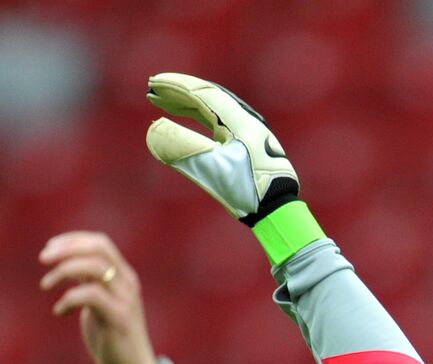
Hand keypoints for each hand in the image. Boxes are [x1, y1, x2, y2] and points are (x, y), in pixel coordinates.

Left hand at [39, 232, 161, 363]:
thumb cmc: (113, 338)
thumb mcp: (101, 303)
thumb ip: (91, 283)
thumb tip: (67, 264)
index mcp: (124, 278)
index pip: (101, 243)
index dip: (72, 240)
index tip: (50, 249)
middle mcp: (128, 284)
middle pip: (98, 249)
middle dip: (66, 249)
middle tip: (42, 260)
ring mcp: (126, 301)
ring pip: (94, 267)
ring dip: (63, 271)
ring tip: (45, 285)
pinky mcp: (119, 319)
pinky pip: (90, 295)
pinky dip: (68, 299)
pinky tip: (59, 312)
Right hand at [145, 73, 299, 224]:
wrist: (277, 209)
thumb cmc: (248, 190)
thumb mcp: (213, 169)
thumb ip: (184, 148)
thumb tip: (154, 127)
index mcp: (241, 122)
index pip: (205, 93)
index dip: (177, 86)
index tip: (153, 83)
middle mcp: (247, 121)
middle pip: (208, 96)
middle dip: (179, 92)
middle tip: (152, 90)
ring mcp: (248, 131)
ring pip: (213, 108)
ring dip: (187, 103)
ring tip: (161, 102)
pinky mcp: (246, 143)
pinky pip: (218, 121)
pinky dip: (198, 116)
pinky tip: (186, 116)